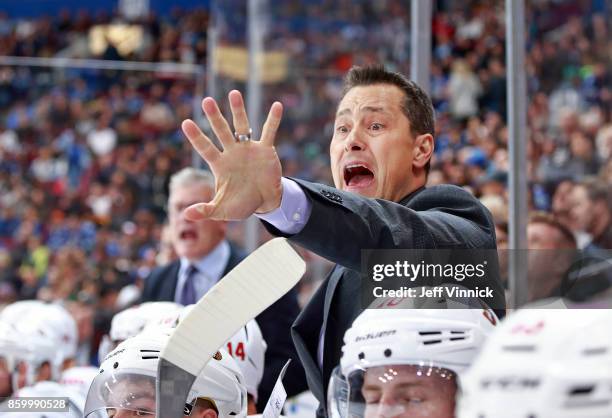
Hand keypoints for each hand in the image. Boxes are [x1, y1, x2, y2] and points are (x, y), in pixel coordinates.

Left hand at [181, 90, 283, 220]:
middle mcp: (232, 152)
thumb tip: (186, 216)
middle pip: (221, 131)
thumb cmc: (241, 204)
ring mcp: (248, 149)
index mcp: (219, 164)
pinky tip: (277, 105)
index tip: (185, 123)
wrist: (265, 202)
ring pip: (242, 126)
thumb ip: (205, 210)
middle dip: (214, 117)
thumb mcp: (222, 210)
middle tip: (206, 101)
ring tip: (233, 93)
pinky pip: (269, 132)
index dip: (196, 137)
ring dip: (238, 110)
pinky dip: (273, 120)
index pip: (205, 148)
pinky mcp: (266, 149)